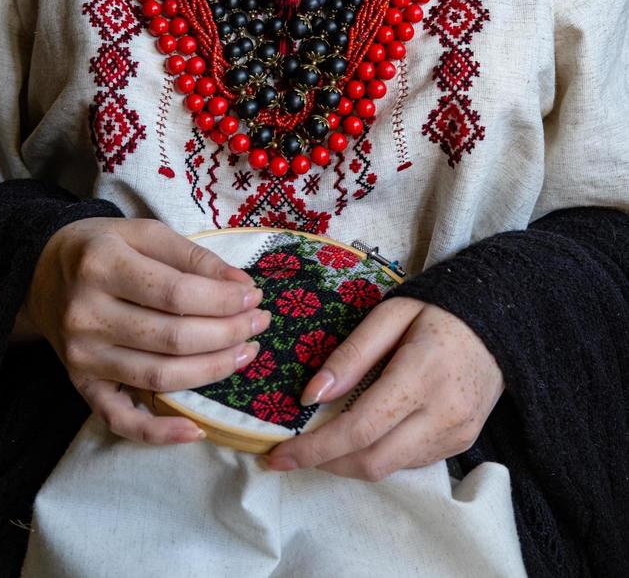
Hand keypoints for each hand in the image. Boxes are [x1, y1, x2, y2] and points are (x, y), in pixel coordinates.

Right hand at [23, 217, 270, 444]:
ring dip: (212, 370)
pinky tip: (197, 430)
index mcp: (102, 266)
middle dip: (227, 333)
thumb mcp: (144, 233)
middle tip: (259, 323)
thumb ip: (193, 256)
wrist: (41, 273)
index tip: (253, 296)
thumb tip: (241, 285)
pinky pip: (121, 420)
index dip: (223, 300)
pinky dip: (158, 432)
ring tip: (247, 353)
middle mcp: (87, 314)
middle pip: (173, 338)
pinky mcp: (81, 385)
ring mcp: (83, 356)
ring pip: (159, 377)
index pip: (176, 293)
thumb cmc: (103, 248)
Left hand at [264, 297, 502, 478]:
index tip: (277, 455)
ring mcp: (456, 435)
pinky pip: (409, 462)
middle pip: (372, 461)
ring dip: (348, 463)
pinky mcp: (461, 444)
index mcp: (420, 376)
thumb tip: (311, 395)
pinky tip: (362, 435)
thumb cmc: (439, 310)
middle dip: (325, 463)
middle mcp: (442, 415)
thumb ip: (351, 354)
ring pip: (389, 468)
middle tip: (291, 453)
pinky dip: (378, 455)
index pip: (359, 428)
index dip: (314, 448)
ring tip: (321, 443)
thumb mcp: (391, 314)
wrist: (501, 322)